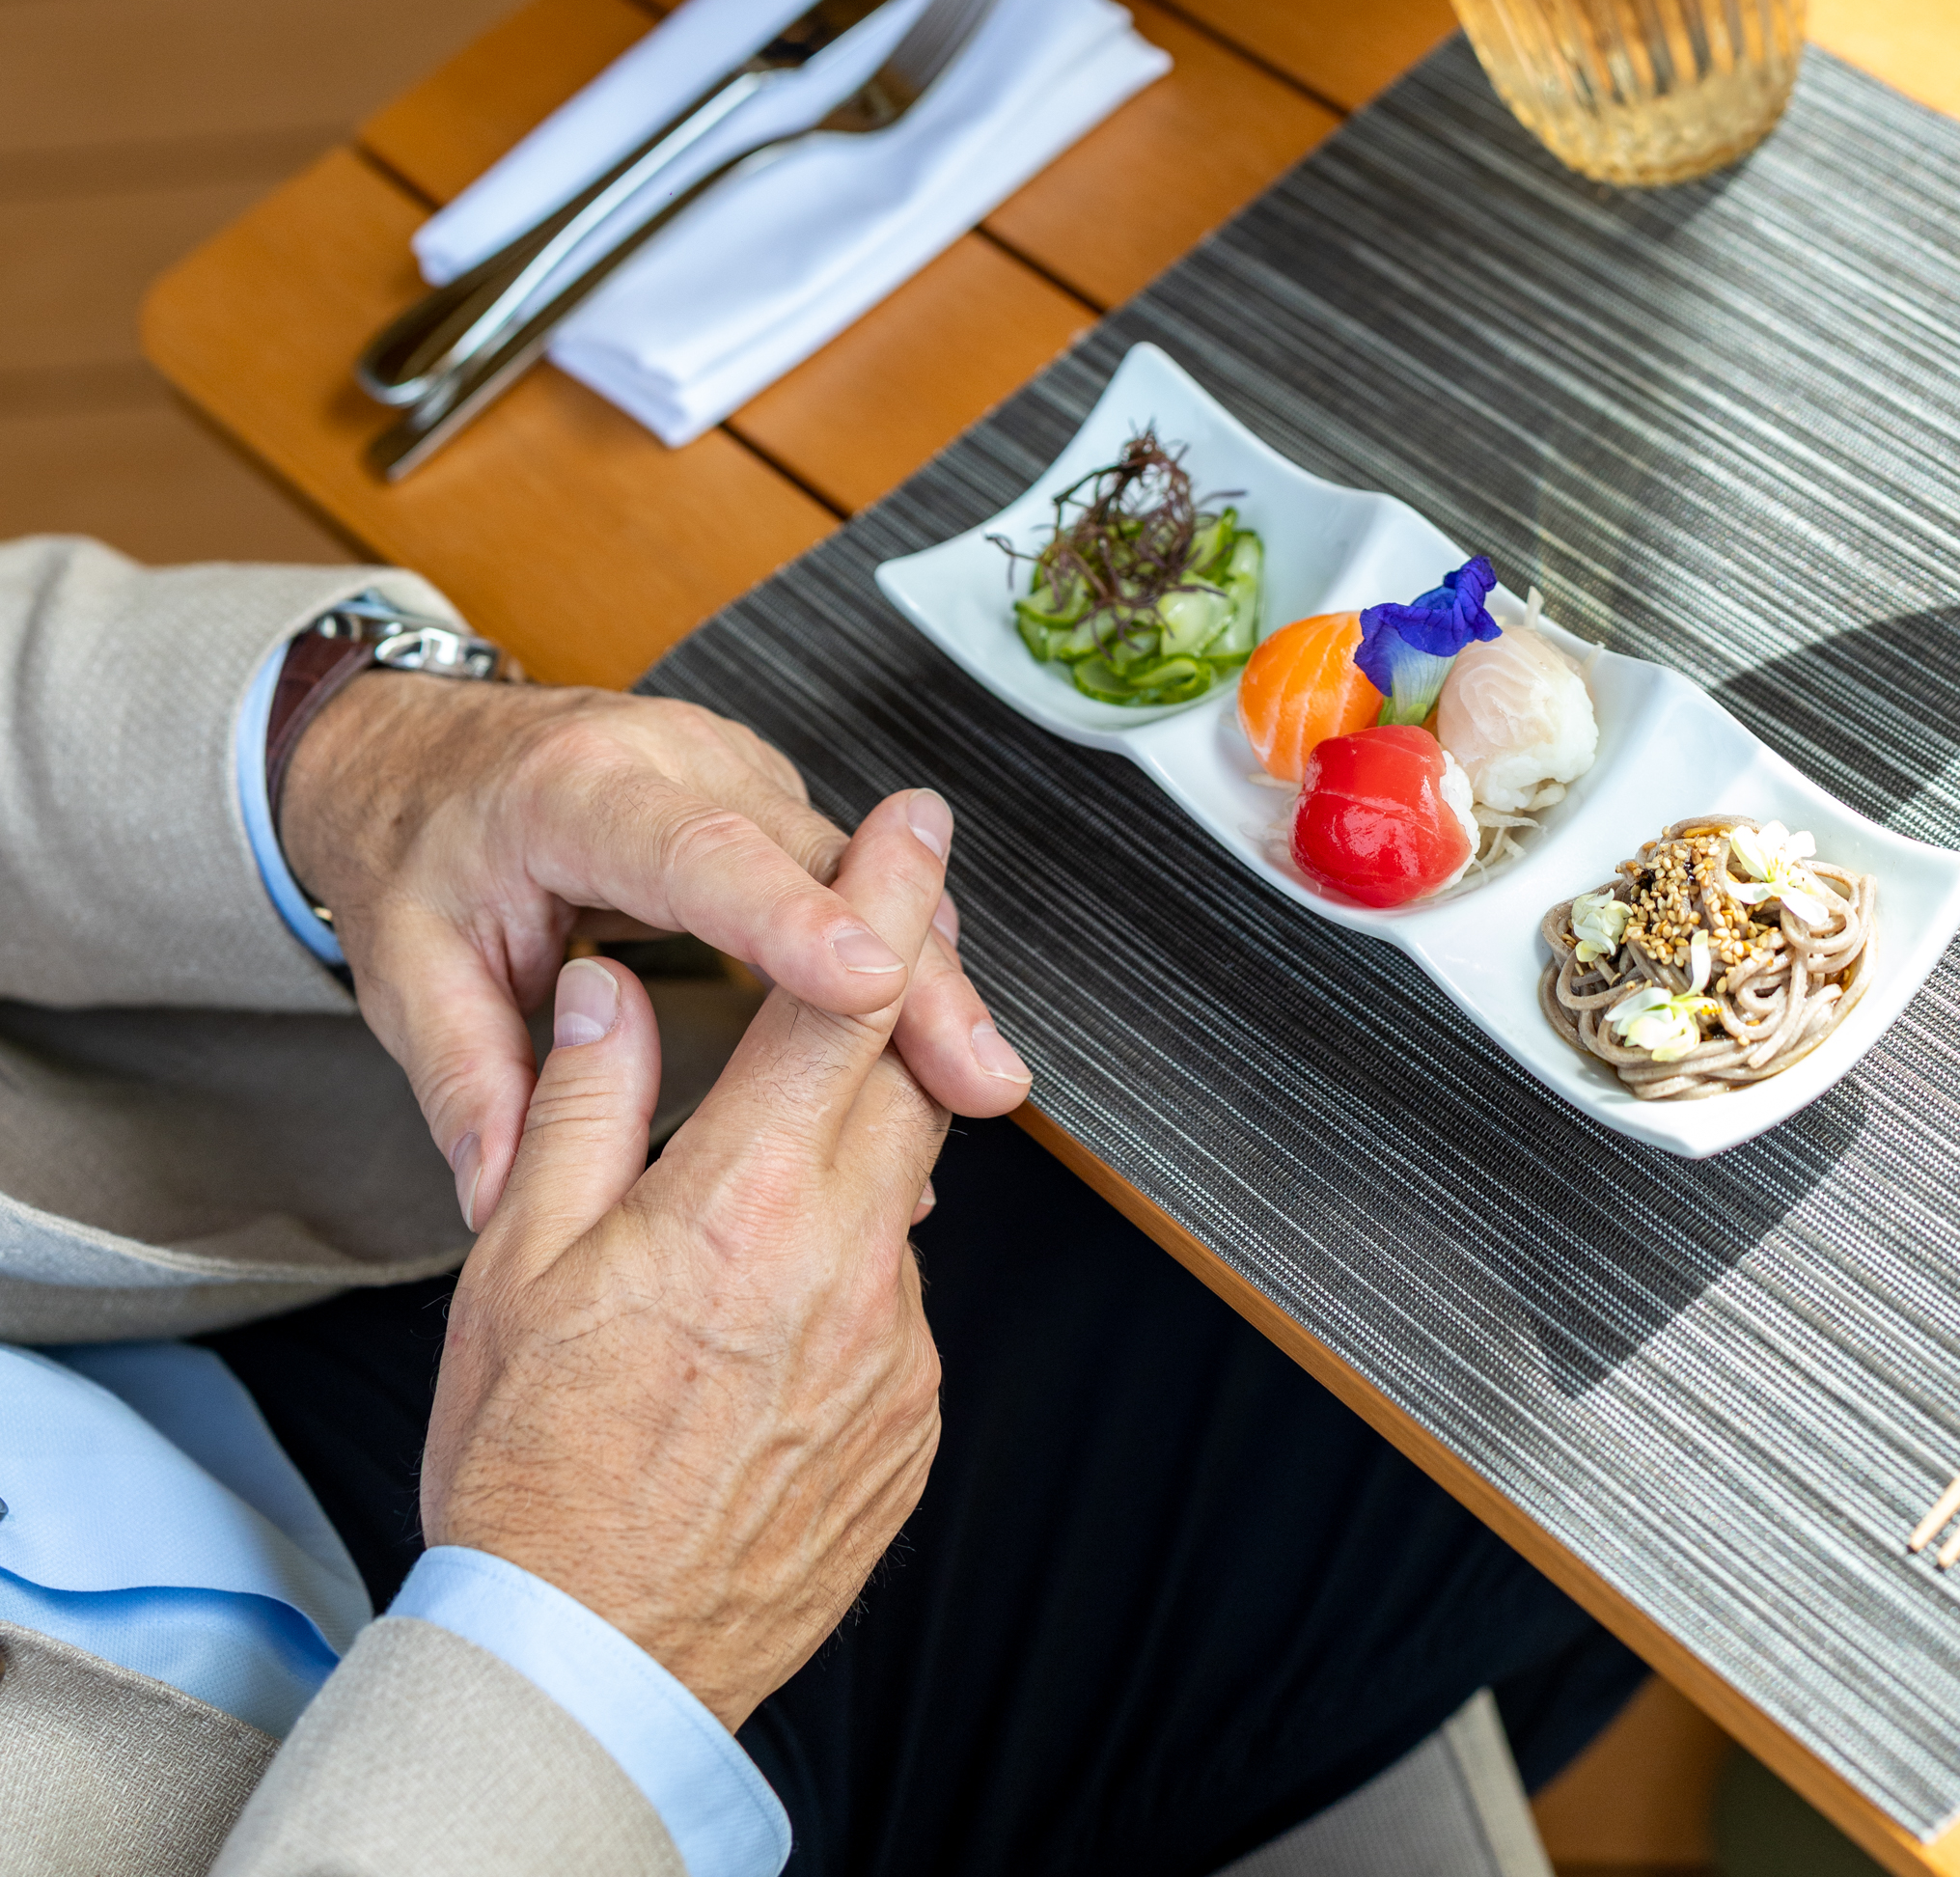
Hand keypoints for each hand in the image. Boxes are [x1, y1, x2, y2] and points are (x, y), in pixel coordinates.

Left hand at [279, 669, 1028, 1228]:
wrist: (420, 749)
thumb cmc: (415, 848)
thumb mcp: (406, 965)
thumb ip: (467, 1083)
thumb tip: (503, 1206)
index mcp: (574, 791)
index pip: (695, 850)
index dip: (786, 913)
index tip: (865, 975)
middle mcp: (675, 760)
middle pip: (814, 863)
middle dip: (909, 970)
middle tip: (978, 1078)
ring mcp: (733, 770)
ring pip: (856, 869)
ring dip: (923, 972)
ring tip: (977, 1080)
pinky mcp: (764, 800)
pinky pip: (846, 877)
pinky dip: (896, 955)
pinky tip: (935, 1040)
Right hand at [423, 787, 950, 1727]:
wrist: (584, 1661)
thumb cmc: (532, 1468)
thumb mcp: (518, 1265)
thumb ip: (584, 1105)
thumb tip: (614, 990)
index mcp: (744, 1201)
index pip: (842, 1002)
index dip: (887, 894)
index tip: (917, 820)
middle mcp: (846, 1264)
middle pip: (901, 1081)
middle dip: (883, 1015)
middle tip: (846, 980)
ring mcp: (893, 1351)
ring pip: (899, 1198)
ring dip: (849, 1169)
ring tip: (749, 1221)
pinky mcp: (912, 1425)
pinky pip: (897, 1308)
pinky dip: (847, 1285)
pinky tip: (766, 1330)